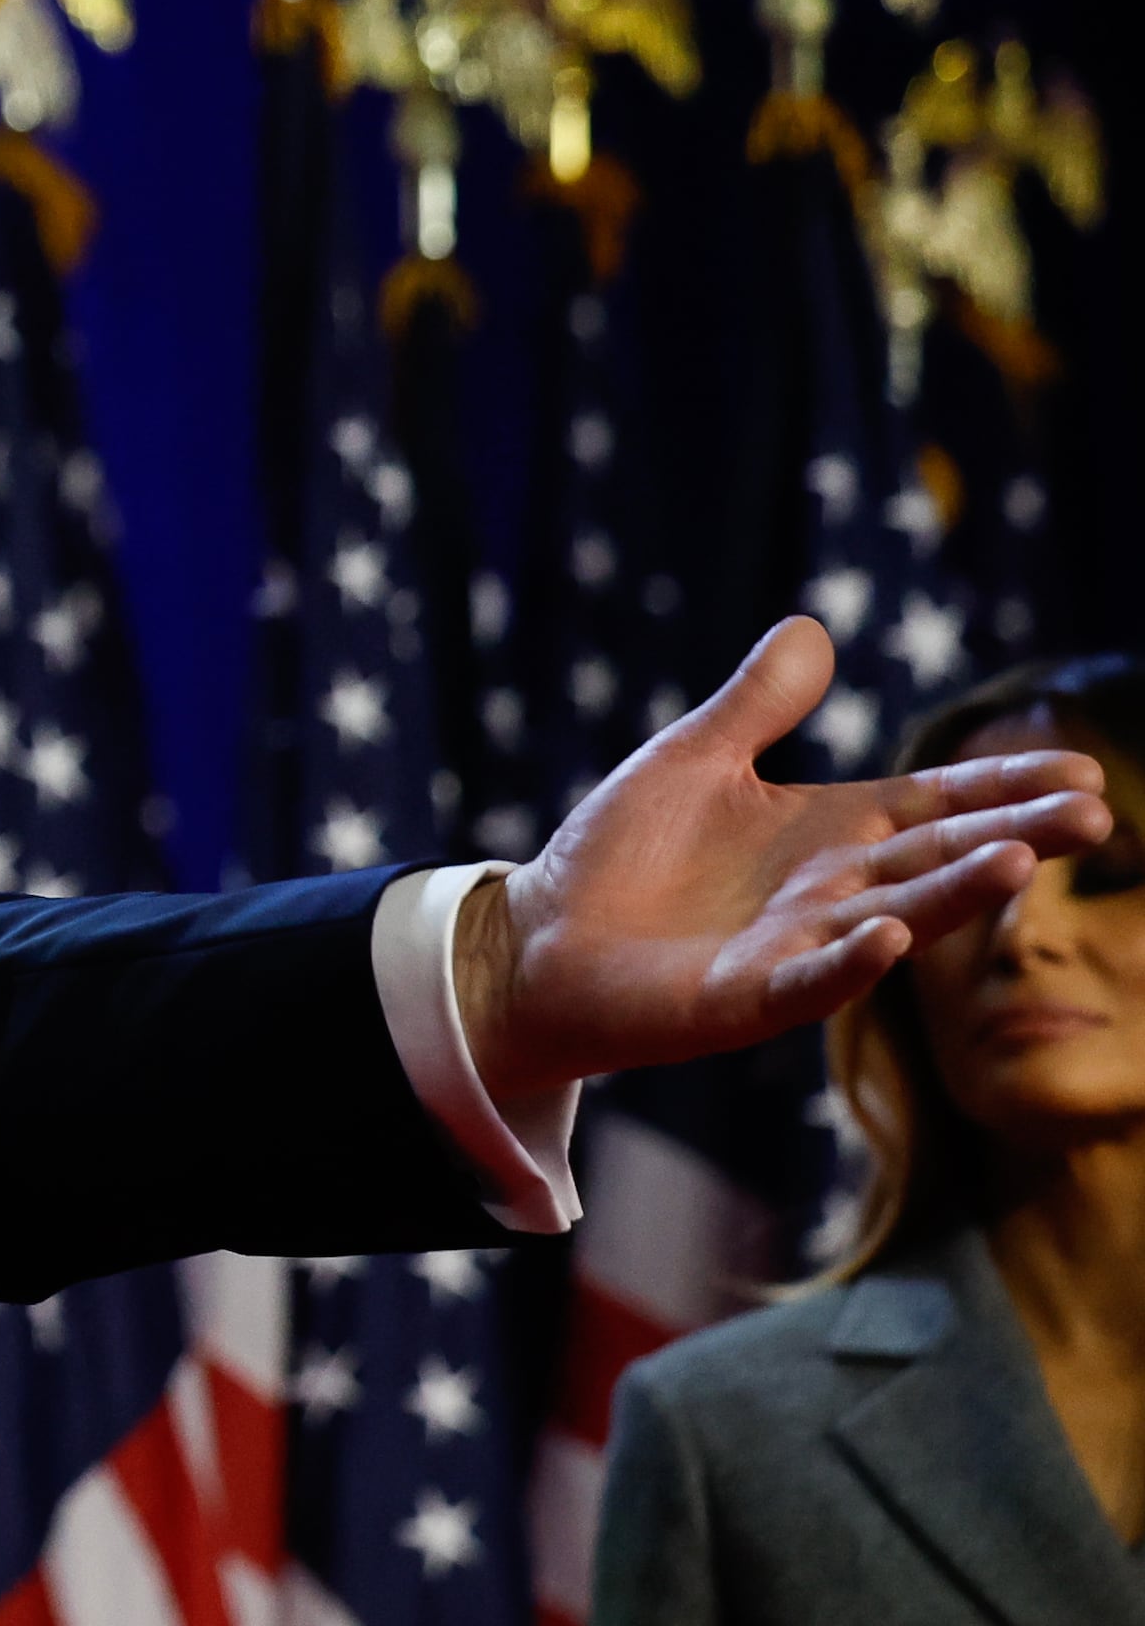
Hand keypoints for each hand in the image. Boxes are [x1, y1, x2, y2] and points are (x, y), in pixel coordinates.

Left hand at [470, 617, 1113, 1101]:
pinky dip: (851, 960)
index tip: (1082, 769)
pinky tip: (892, 936)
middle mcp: (831, 894)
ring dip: (955, 896)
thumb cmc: (621, 856)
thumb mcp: (693, 760)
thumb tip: (811, 625)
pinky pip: (809, 980)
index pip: (936, 804)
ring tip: (1017, 861)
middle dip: (1016, 838)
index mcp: (829, 834)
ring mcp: (795, 950)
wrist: (537, 940)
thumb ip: (756, 704)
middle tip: (1095, 817)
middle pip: (939, 859)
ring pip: (895, 918)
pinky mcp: (744, 1000)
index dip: (1003, 787)